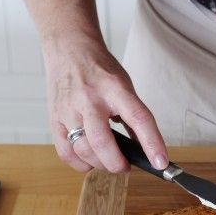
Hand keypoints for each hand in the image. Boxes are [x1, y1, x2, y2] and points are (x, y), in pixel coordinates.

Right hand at [44, 36, 168, 172]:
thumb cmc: (100, 70)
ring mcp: (68, 109)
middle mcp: (90, 99)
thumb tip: (147, 148)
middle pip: (102, 142)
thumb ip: (134, 115)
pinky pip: (65, 152)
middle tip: (126, 166)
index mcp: (115, 88)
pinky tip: (90, 160)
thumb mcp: (125, 86)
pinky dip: (80, 164)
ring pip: (83, 150)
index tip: (161, 163)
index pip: (138, 118)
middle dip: (117, 163)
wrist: (69, 48)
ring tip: (110, 161)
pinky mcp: (54, 118)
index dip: (152, 144)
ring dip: (100, 164)